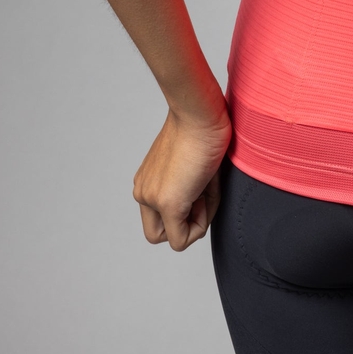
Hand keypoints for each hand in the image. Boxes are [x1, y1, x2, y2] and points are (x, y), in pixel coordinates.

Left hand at [133, 100, 231, 250]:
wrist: (201, 114)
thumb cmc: (203, 129)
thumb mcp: (192, 164)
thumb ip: (191, 188)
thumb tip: (201, 208)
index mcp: (148, 181)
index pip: (162, 215)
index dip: (187, 210)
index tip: (202, 186)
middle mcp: (144, 192)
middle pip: (159, 233)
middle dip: (185, 225)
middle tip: (203, 197)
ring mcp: (152, 199)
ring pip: (172, 237)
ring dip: (196, 222)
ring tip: (208, 189)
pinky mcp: (168, 203)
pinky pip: (181, 239)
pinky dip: (200, 226)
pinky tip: (208, 195)